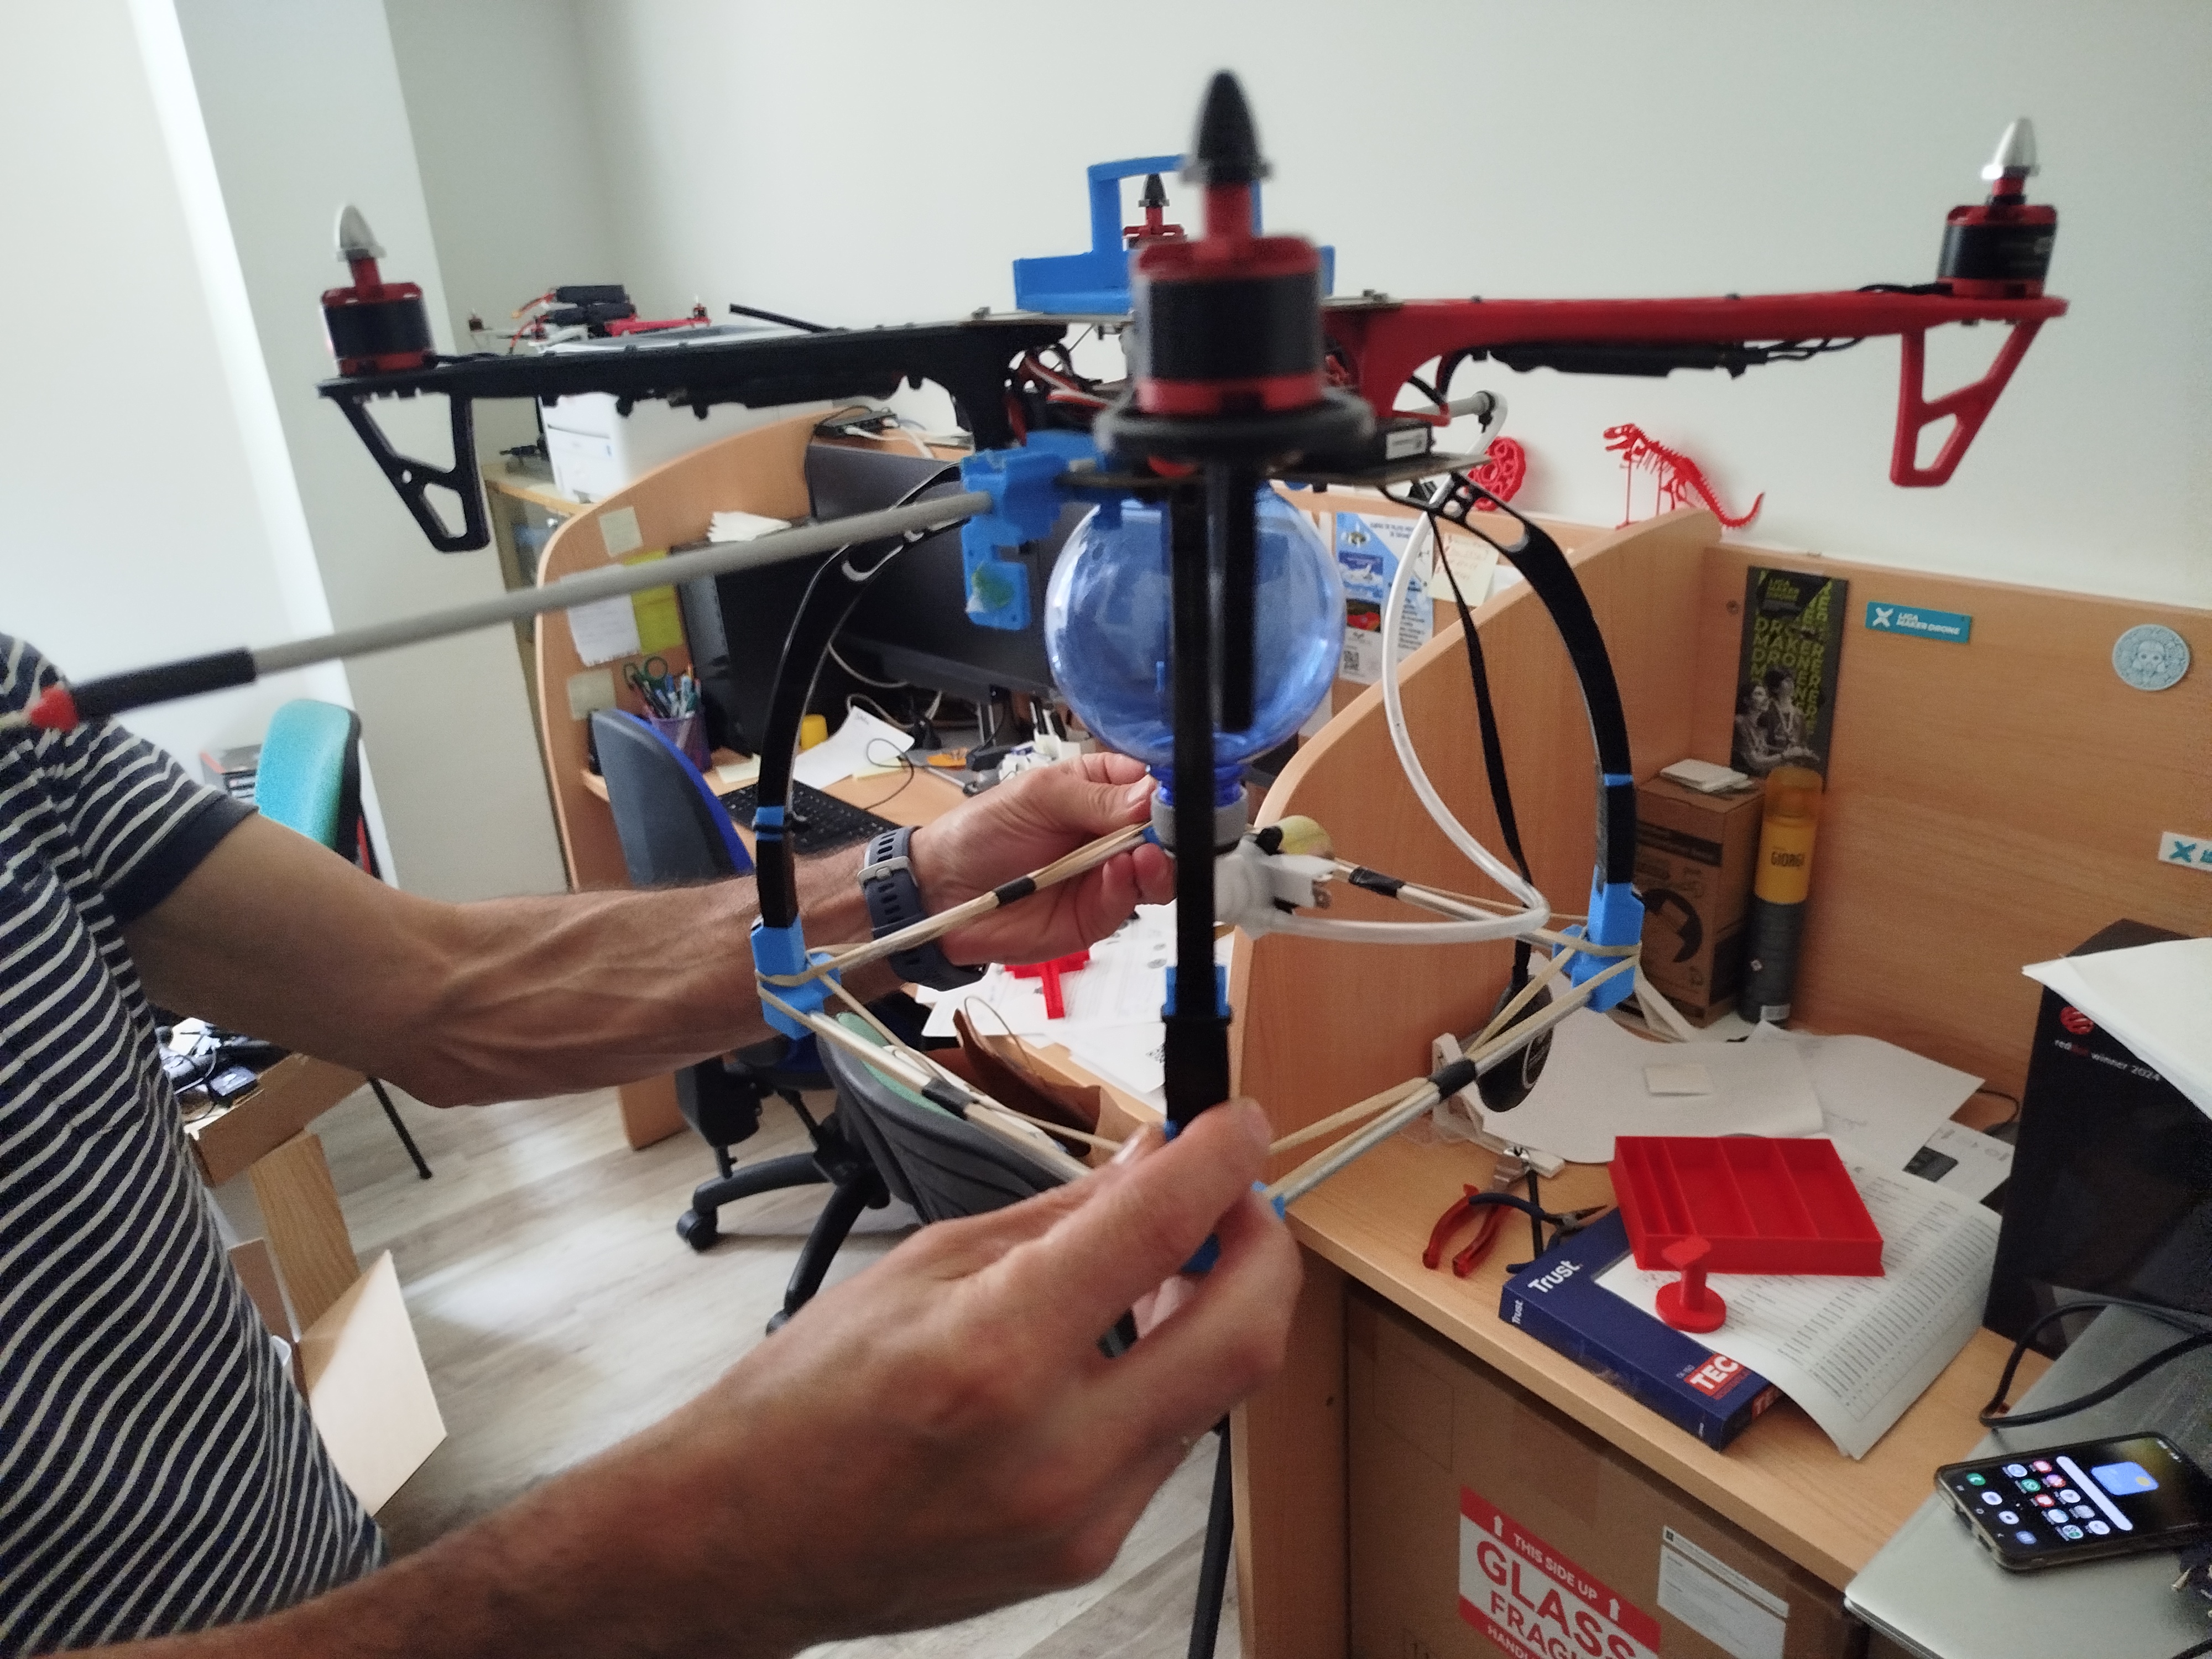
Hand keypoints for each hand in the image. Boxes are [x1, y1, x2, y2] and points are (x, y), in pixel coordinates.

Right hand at [310, 1101, 1298, 1657]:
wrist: (736, 1541)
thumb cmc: (802, 1400)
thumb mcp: (923, 1267)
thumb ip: (1059, 1218)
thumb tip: (1154, 1162)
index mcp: (995, 1353)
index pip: (1158, 1232)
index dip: (1222, 1162)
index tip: (1243, 1125)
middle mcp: (1054, 1448)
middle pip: (1244, 1337)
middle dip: (1267, 1249)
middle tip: (1241, 1200)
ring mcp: (1078, 1516)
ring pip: (1214, 1393)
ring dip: (1216, 1312)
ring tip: (1170, 1263)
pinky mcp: (1083, 1553)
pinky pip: (1166, 1446)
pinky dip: (1165, 1379)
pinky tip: (1121, 1345)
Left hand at [907, 753, 1172, 965]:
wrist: (944, 890)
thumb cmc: (983, 831)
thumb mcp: (1037, 796)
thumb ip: (1095, 796)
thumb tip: (1152, 796)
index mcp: (1099, 790)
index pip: (1151, 785)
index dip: (1169, 790)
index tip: (1178, 794)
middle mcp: (1111, 833)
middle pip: (1164, 833)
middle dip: (1171, 832)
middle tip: (1166, 831)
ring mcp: (1107, 876)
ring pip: (1157, 872)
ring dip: (1158, 864)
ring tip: (1144, 856)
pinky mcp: (1097, 914)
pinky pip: (1126, 902)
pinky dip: (1127, 888)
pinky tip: (1118, 874)